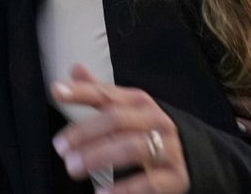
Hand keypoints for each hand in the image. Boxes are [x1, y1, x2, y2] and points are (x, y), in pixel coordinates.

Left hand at [51, 65, 189, 193]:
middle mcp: (154, 120)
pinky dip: (124, 190)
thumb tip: (74, 68)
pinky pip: (149, 183)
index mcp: (139, 102)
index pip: (106, 93)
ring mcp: (168, 148)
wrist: (195, 157)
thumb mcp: (126, 109)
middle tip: (60, 149)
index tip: (56, 92)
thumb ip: (99, 92)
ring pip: (132, 148)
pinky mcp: (175, 177)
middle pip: (116, 120)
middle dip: (85, 133)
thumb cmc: (147, 130)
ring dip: (99, 157)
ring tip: (72, 168)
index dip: (81, 91)